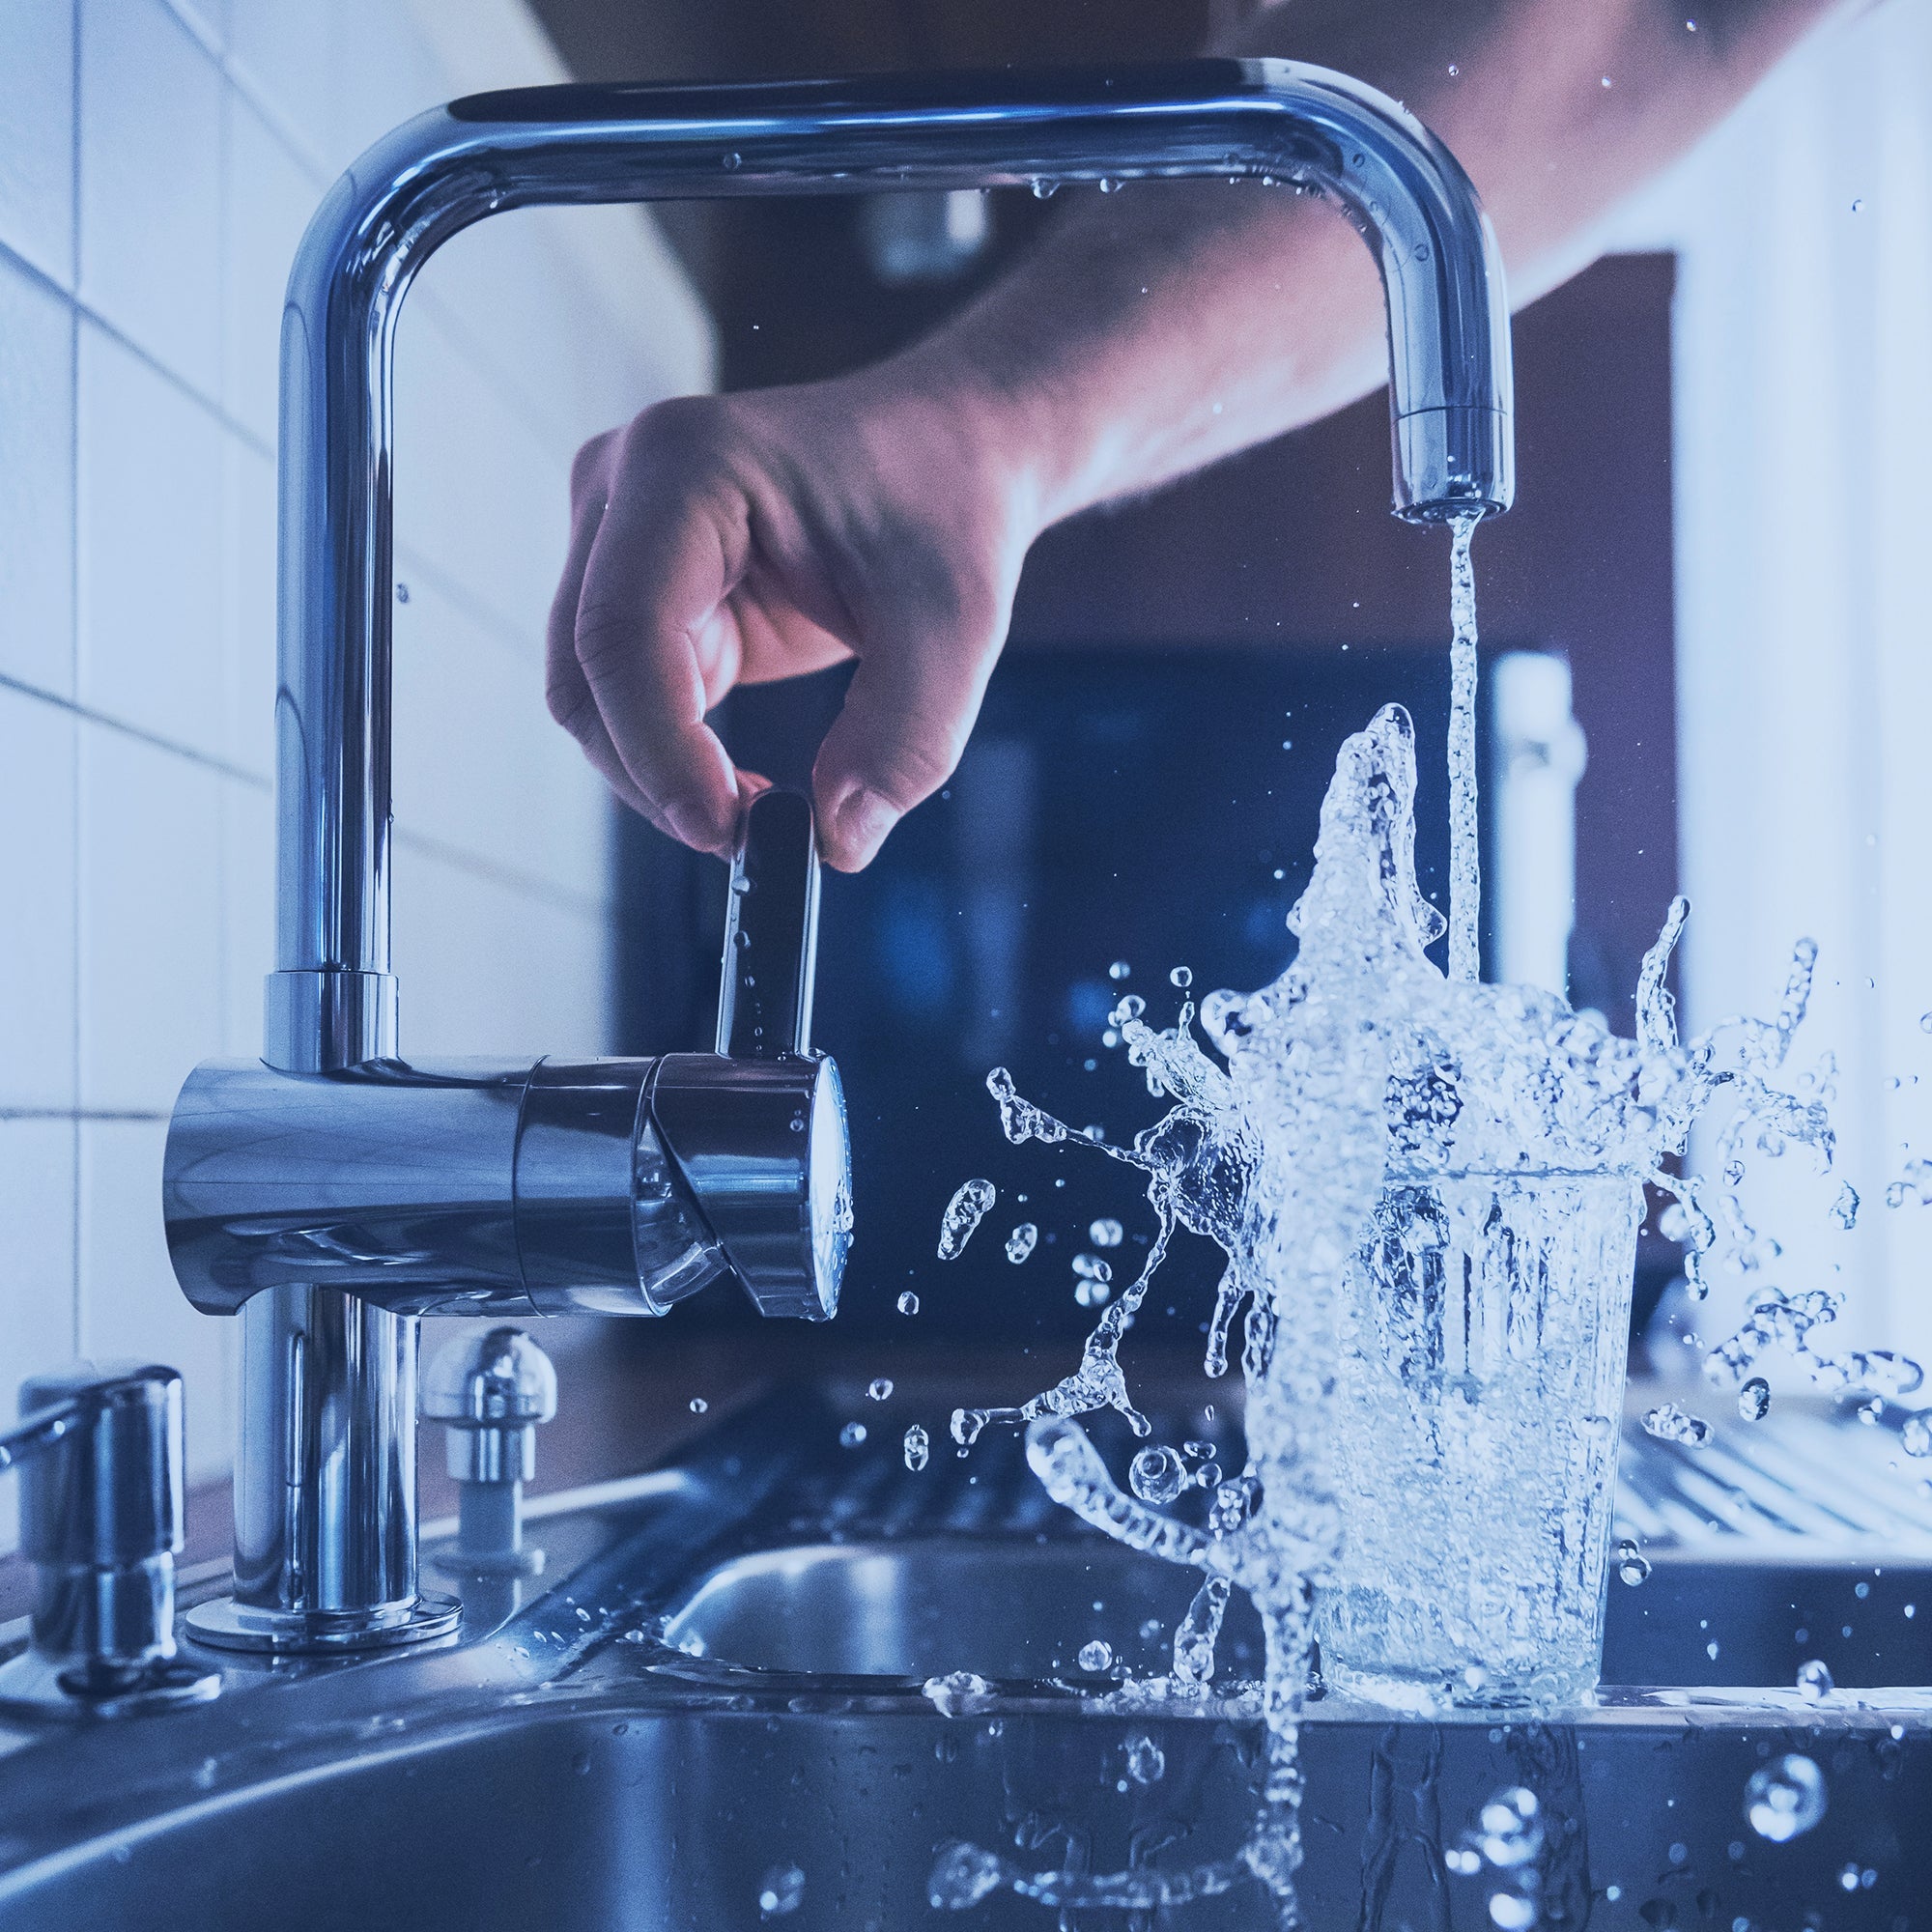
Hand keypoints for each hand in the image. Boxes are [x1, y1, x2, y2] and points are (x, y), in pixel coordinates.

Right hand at [546, 364, 1040, 870]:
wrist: (950, 452)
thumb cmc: (947, 505)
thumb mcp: (956, 626)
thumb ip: (905, 739)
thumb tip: (836, 840)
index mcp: (687, 464)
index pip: (624, 631)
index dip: (659, 747)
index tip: (728, 828)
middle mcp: (625, 488)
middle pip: (586, 673)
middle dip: (655, 775)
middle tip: (749, 840)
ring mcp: (619, 537)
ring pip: (593, 698)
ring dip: (660, 774)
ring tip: (760, 811)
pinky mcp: (640, 589)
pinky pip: (629, 700)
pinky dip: (675, 758)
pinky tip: (744, 783)